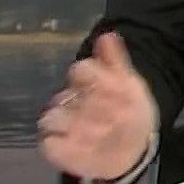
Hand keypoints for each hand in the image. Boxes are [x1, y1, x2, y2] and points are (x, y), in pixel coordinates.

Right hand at [37, 33, 157, 181]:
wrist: (134, 146)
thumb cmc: (131, 113)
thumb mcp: (131, 86)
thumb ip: (117, 61)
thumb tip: (107, 35)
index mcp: (86, 81)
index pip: (81, 70)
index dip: (98, 81)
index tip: (120, 93)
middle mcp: (68, 100)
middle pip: (65, 95)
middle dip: (95, 108)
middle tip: (118, 117)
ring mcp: (59, 123)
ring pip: (52, 118)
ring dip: (78, 127)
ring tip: (104, 134)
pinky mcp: (55, 148)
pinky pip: (49, 144)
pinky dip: (65, 147)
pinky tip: (86, 148)